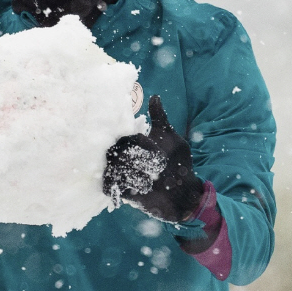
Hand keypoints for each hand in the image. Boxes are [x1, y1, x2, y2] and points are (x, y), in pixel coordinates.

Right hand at [103, 95, 203, 221]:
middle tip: (155, 165)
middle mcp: (124, 157)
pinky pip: (108, 185)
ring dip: (133, 173)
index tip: (155, 151)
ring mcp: (121, 174)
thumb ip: (160, 119)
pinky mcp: (120, 191)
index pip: (124, 138)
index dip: (139, 143)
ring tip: (151, 179)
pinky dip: (122, 185)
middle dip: (136, 159)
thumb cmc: (179, 164)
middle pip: (115, 152)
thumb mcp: (172, 139)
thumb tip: (154, 96)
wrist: (183, 193)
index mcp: (134, 144)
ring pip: (111, 168)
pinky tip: (142, 188)